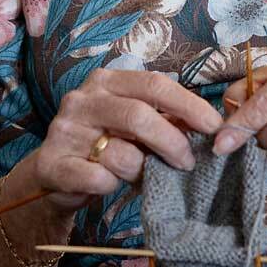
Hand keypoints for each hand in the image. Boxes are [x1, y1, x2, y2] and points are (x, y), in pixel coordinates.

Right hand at [24, 67, 224, 212]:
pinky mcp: (52, 163)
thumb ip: (165, 119)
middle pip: (139, 116)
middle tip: (188, 162)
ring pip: (121, 153)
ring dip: (141, 170)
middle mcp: (81, 99)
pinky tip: (110, 183)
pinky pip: (98, 178)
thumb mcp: (133, 125)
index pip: (154, 84)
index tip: (214, 126)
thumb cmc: (104, 145)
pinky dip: (113, 185)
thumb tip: (209, 124)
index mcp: (105, 81)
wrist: (56, 175)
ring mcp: (64, 130)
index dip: (188, 105)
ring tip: (142, 175)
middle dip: (172, 142)